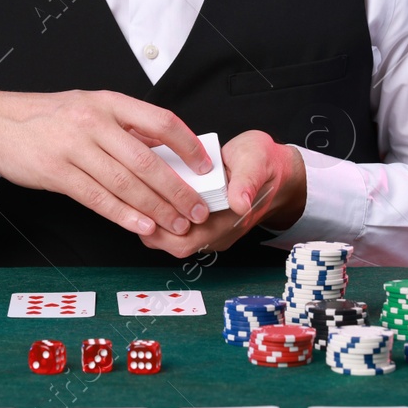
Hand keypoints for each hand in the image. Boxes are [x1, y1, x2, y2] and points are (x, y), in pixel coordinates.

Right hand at [0, 89, 213, 236]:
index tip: (205, 167)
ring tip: (177, 225)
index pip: (160, 121)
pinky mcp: (57, 172)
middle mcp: (94, 121)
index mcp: (109, 102)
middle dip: (177, 189)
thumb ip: (127, 126)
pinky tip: (142, 226)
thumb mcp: (91, 107)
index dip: (187, 146)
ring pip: (125, 183)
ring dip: (155, 208)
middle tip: (197, 210)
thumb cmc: (50, 118)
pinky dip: (124, 214)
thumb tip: (167, 149)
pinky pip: (97, 198)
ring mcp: (74, 146)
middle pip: (146, 160)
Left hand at [138, 130, 306, 257]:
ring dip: (154, 222)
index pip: (188, 241)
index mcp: (230, 221)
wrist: (273, 171)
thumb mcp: (256, 162)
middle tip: (133, 200)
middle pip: (174, 245)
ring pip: (173, 239)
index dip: (162, 230)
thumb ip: (247, 182)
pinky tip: (151, 195)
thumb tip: (239, 202)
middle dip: (150, 227)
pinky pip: (178, 229)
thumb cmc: (262, 164)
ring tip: (139, 196)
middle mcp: (218, 232)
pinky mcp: (204, 222)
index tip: (145, 207)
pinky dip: (161, 215)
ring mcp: (211, 230)